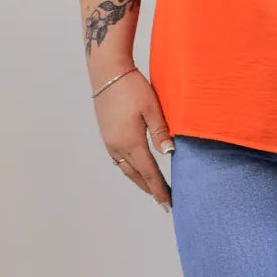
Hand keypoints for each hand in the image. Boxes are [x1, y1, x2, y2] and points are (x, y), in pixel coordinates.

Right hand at [93, 66, 174, 210]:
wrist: (108, 73)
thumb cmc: (132, 86)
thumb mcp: (151, 107)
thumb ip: (160, 131)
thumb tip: (170, 153)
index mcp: (131, 142)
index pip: (149, 173)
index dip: (159, 189)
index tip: (168, 204)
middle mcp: (118, 147)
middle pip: (136, 175)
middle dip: (150, 189)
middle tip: (163, 202)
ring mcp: (110, 142)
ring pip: (126, 169)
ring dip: (139, 181)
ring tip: (151, 189)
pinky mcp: (107, 135)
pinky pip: (118, 160)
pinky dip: (129, 169)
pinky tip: (135, 168)